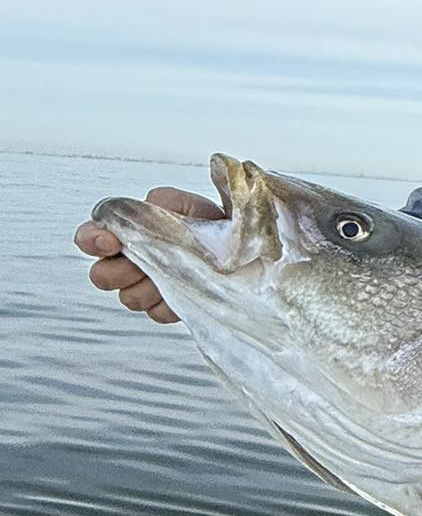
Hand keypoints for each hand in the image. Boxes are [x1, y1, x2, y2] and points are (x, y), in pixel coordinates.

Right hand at [73, 186, 224, 323]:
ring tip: (178, 271)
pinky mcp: (163, 308)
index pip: (89, 237)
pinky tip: (189, 288)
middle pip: (101, 276)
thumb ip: (161, 201)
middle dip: (123, 270)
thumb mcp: (187, 205)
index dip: (91, 240)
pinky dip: (172, 302)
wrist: (238, 251)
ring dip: (152, 285)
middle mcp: (128, 262)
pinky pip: (156, 313)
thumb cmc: (208, 225)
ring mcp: (144, 288)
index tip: (111, 241)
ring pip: (128, 297)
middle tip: (149, 260)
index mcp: (126, 233)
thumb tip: (146, 207)